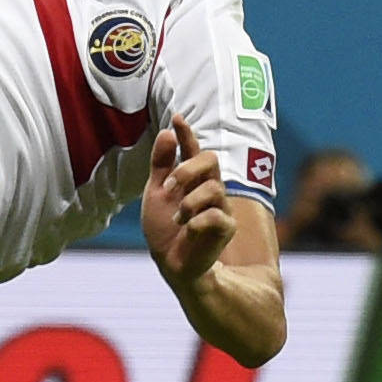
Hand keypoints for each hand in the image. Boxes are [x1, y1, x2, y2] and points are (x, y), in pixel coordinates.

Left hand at [142, 117, 234, 286]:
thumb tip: (166, 133)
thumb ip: (160, 165)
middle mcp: (208, 188)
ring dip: (189, 201)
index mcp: (190, 178)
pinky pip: (217, 215)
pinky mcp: (226, 228)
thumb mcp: (155, 193)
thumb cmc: (164, 228)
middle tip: (168, 187)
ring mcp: (220, 207)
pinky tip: (188, 229)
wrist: (172, 263)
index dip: (186, 133)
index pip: (192, 149)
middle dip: (187, 169)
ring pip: (214, 188)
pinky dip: (198, 221)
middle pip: (211, 160)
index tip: (176, 117)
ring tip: (177, 218)